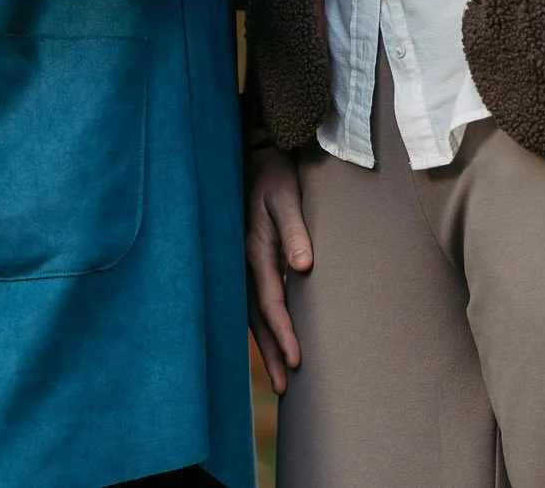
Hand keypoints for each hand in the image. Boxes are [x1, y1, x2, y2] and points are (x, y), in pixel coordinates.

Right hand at [245, 145, 312, 395]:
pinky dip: (259, 326)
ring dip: (264, 346)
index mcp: (253, 249)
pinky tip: (267, 341)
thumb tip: (305, 266)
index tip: (297, 360)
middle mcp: (242, 262)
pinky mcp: (242, 261)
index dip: (283, 332)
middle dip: (271, 352)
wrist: (252, 155)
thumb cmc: (273, 174)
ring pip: (249, 315)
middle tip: (286, 389)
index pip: (269, 301)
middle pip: (255, 318)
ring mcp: (238, 263)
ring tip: (281, 380)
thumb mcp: (285, 194)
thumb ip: (295, 229)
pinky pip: (248, 301)